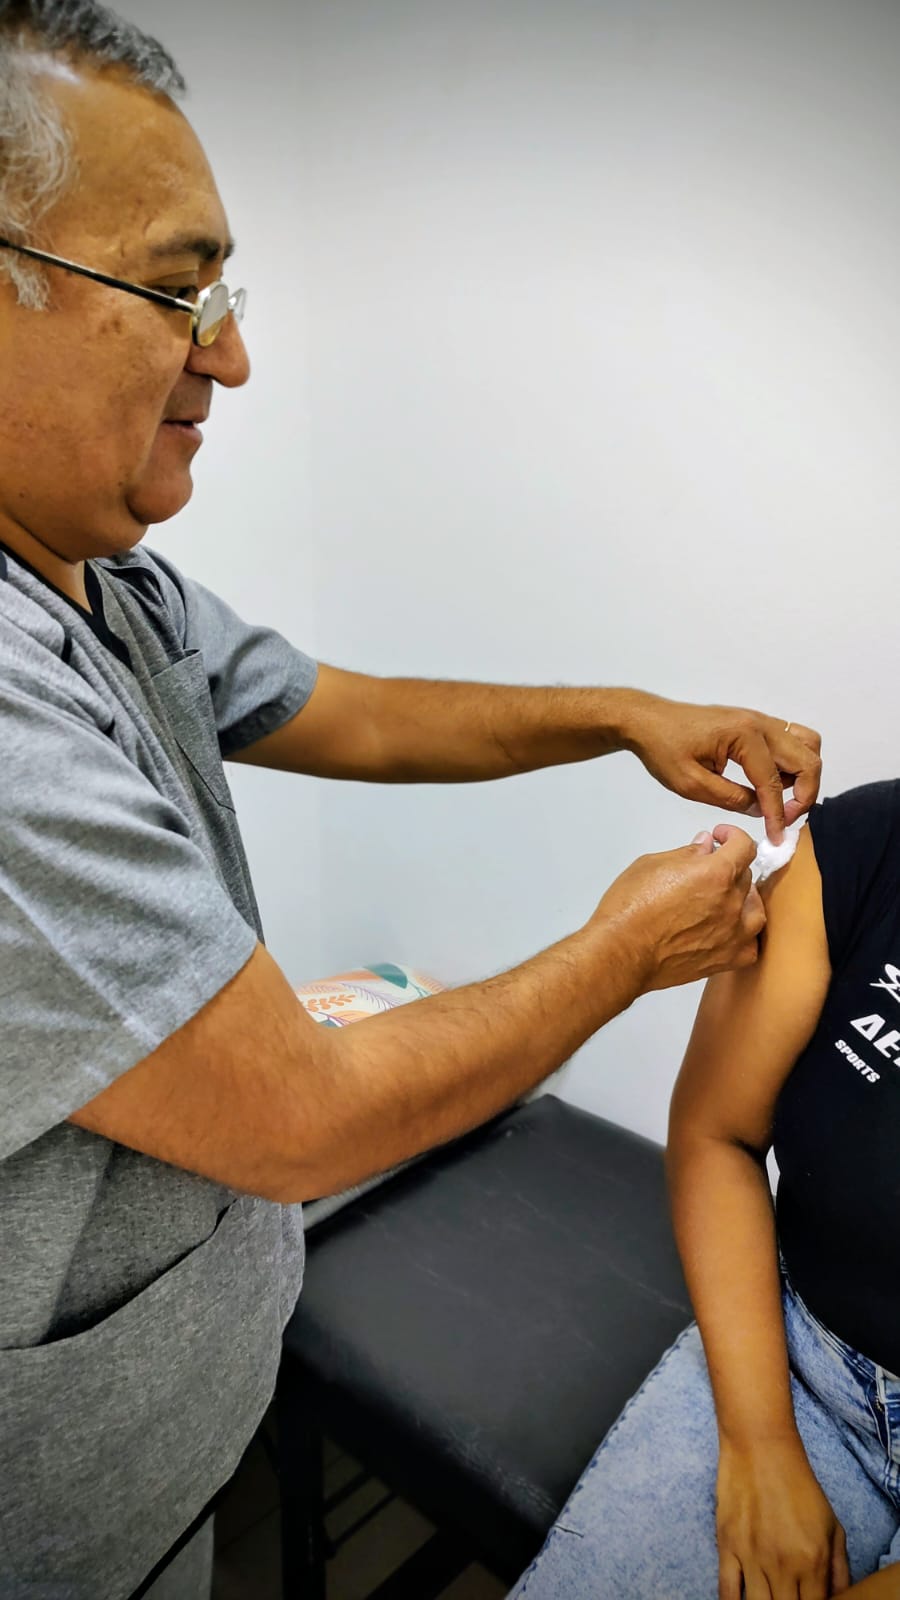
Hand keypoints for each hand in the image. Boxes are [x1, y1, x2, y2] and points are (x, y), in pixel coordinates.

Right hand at [588, 823, 764, 991]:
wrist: (621, 953)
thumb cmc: (629, 909)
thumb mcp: (652, 865)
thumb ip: (685, 854)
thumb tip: (704, 847)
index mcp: (716, 873)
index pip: (743, 846)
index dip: (733, 836)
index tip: (721, 838)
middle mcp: (731, 902)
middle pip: (746, 876)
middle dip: (729, 868)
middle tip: (708, 871)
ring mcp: (733, 934)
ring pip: (755, 910)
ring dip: (744, 900)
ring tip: (725, 899)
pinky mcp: (726, 959)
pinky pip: (750, 945)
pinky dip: (744, 935)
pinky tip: (728, 930)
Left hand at [621, 692, 821, 844]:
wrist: (648, 721)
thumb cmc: (663, 749)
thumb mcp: (691, 784)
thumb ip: (731, 799)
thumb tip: (761, 811)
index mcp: (744, 736)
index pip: (774, 782)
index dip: (778, 815)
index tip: (776, 837)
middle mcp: (760, 723)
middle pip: (808, 759)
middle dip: (804, 795)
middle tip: (785, 819)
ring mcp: (760, 720)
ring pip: (807, 745)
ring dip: (803, 776)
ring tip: (781, 800)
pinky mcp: (756, 723)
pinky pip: (792, 740)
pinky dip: (793, 763)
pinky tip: (771, 783)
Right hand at [717, 1436, 850, 1599]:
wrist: (760, 1447)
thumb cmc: (799, 1484)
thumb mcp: (831, 1524)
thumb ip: (838, 1569)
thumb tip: (837, 1599)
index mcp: (812, 1561)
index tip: (807, 1598)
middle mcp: (782, 1565)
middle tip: (788, 1595)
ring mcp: (751, 1558)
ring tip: (770, 1596)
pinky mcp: (727, 1547)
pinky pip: (727, 1592)